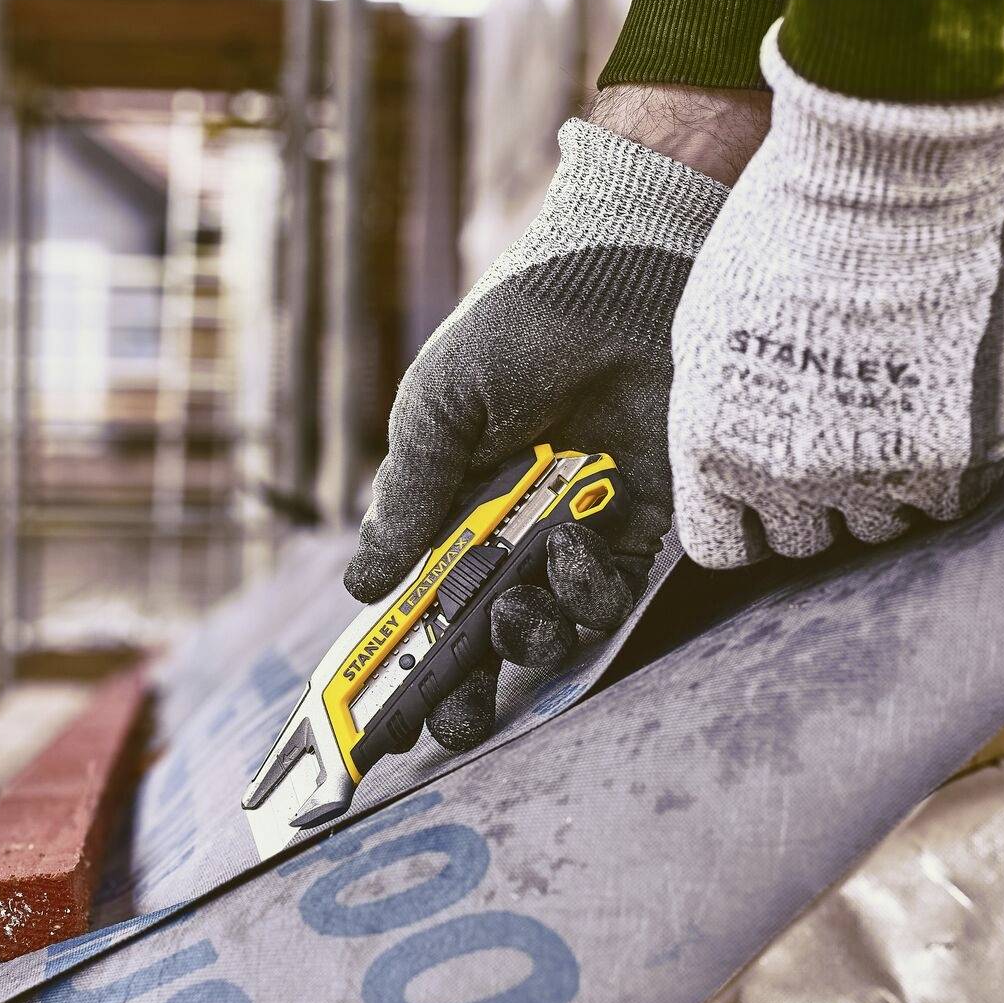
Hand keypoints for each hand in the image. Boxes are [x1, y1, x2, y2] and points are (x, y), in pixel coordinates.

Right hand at [345, 114, 732, 748]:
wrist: (621, 277)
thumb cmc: (513, 331)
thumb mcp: (436, 409)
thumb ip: (406, 501)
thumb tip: (360, 587)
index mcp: (449, 509)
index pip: (420, 606)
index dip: (406, 666)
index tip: (387, 725)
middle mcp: (511, 533)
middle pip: (483, 640)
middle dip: (469, 685)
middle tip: (458, 705)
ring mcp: (576, 535)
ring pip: (549, 631)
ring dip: (529, 634)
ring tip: (521, 600)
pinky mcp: (643, 527)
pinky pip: (610, 595)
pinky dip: (589, 590)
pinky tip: (577, 547)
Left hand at [669, 21, 1003, 566]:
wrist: (879, 179)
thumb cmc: (788, 228)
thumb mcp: (709, 324)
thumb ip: (719, 407)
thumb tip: (729, 455)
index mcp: (709, 448)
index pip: (723, 546)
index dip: (751, 523)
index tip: (775, 493)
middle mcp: (781, 476)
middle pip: (805, 540)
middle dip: (821, 496)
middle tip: (847, 428)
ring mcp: (865, 473)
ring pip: (879, 526)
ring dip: (888, 478)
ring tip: (898, 399)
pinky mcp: (947, 458)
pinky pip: (950, 502)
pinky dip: (953, 464)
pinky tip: (945, 401)